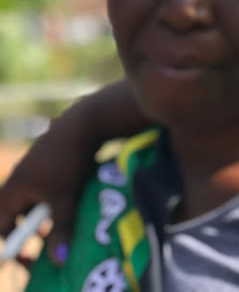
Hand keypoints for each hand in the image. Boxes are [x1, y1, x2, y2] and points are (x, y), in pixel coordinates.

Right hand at [0, 79, 146, 265]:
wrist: (84, 124)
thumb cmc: (69, 162)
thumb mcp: (66, 199)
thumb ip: (61, 229)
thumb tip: (58, 261)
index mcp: (12, 190)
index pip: (0, 224)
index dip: (9, 242)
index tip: (23, 258)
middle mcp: (18, 180)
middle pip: (14, 214)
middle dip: (27, 232)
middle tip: (43, 245)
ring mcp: (33, 170)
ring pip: (32, 202)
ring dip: (43, 217)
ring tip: (59, 227)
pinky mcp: (49, 164)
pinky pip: (44, 190)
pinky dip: (53, 201)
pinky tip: (70, 205)